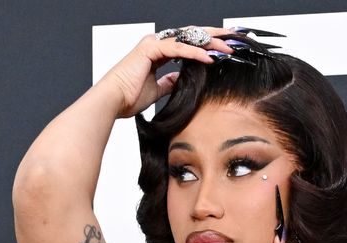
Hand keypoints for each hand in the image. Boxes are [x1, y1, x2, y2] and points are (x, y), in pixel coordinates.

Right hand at [102, 28, 237, 118]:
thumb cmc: (128, 98)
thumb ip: (168, 83)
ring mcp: (153, 43)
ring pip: (187, 38)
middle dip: (213, 37)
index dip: (206, 45)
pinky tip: (210, 57)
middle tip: (234, 40)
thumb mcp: (156, 91)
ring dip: (209, 43)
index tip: (224, 49)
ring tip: (227, 49)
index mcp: (157, 51)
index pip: (187, 43)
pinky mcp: (150, 48)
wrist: (112, 102)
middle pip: (190, 36)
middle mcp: (156, 43)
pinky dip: (195, 53)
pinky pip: (178, 48)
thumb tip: (178, 81)